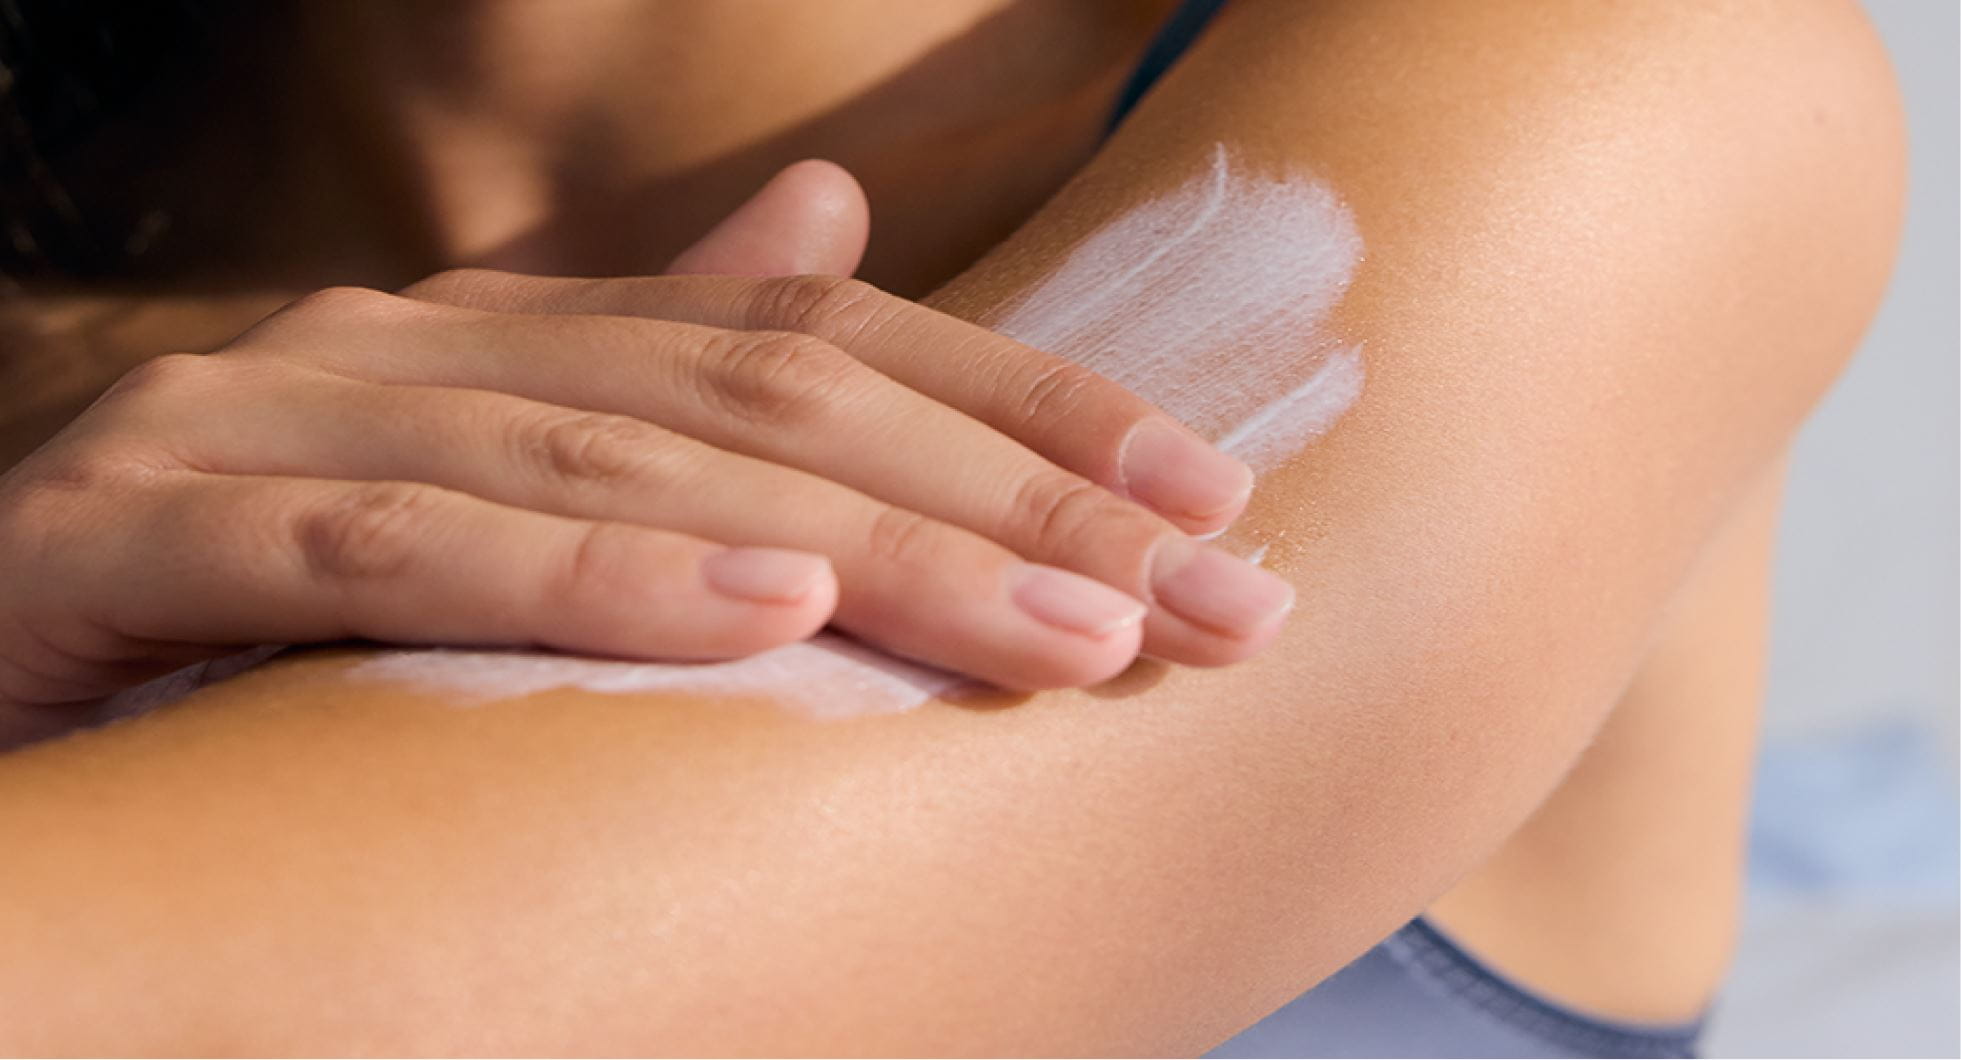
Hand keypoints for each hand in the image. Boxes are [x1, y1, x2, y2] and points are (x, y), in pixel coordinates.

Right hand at [0, 161, 1289, 731]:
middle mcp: (409, 342)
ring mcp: (266, 417)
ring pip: (620, 470)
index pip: (820, 338)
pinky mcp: (133, 531)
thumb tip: (827, 231)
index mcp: (514, 337)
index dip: (1026, 410)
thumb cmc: (253, 620)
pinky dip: (587, 585)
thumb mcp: (488, 502)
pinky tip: (762, 619)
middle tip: (1212, 595)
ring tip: (1068, 626)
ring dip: (865, 551)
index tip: (1213, 498)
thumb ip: (652, 384)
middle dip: (1008, 503)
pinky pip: (390, 554)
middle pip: (764, 401)